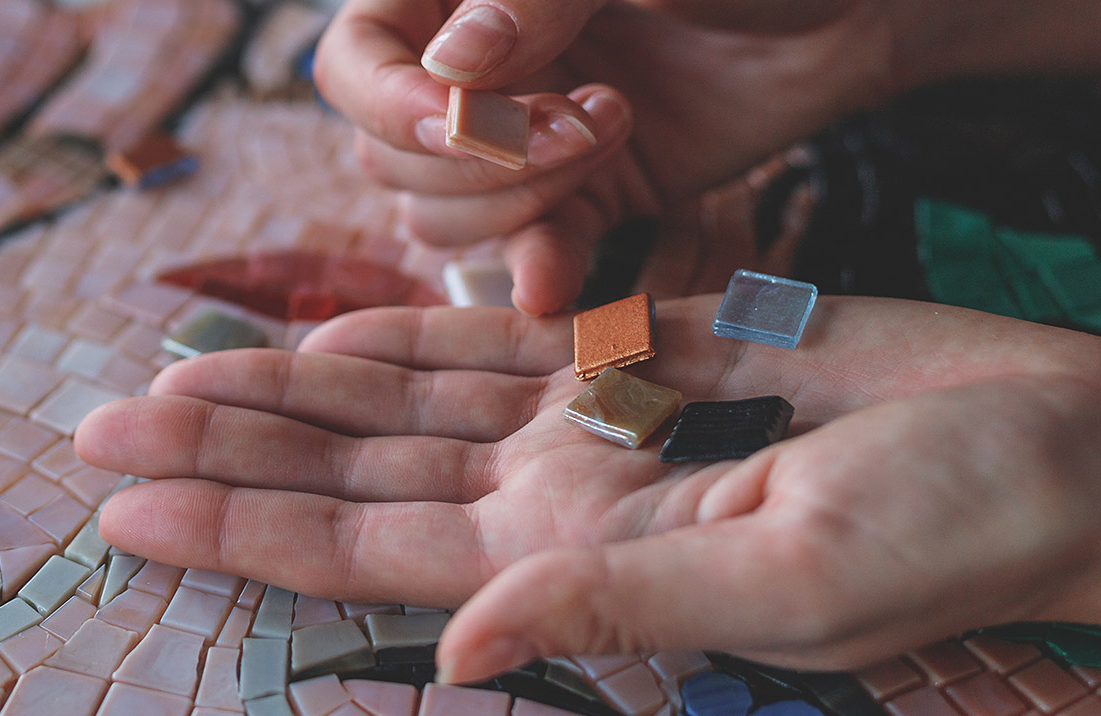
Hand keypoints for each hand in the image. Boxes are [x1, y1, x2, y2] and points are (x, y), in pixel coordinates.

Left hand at [75, 297, 1100, 680]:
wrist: (1052, 440)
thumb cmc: (951, 523)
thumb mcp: (787, 579)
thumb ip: (613, 608)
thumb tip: (459, 653)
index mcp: (569, 567)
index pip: (361, 553)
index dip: (238, 528)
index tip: (122, 505)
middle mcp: (550, 504)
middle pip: (345, 476)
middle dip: (223, 453)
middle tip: (94, 427)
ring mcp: (584, 429)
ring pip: (392, 405)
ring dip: (282, 392)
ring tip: (165, 376)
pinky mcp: (634, 354)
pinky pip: (483, 343)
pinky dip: (395, 335)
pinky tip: (315, 335)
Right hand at [315, 0, 918, 312]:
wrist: (848, 9)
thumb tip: (449, 69)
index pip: (352, 62)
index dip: (390, 104)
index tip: (465, 120)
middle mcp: (462, 67)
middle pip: (386, 154)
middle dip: (480, 157)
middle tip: (587, 117)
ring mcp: (513, 138)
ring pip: (437, 215)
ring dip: (517, 201)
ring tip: (615, 130)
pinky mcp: (576, 198)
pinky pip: (517, 254)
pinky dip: (535, 269)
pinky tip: (560, 281)